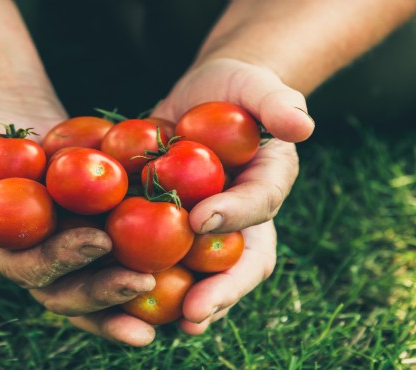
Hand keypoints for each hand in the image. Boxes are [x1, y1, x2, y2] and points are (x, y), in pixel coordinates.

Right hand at [0, 94, 156, 345]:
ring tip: (170, 297)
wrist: (8, 131)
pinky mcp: (99, 238)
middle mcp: (41, 266)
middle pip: (71, 293)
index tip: (96, 241)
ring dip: (133, 297)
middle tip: (142, 281)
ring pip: (102, 287)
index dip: (61, 262)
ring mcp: (71, 256)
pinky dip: (154, 266)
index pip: (31, 270)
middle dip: (105, 291)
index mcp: (5, 256)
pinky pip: (125, 258)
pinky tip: (188, 268)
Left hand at [149, 58, 307, 330]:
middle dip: (219, 291)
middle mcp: (240, 219)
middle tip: (194, 314)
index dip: (234, 215)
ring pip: (201, 275)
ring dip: (181, 301)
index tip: (202, 220)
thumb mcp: (256, 85)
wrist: (203, 98)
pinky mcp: (170, 229)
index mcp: (266, 186)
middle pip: (237, 263)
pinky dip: (142, 277)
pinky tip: (114, 294)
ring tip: (156, 326)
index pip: (259, 205)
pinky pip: (160, 259)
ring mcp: (206, 230)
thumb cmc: (236, 89)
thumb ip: (277, 101)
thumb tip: (301, 125)